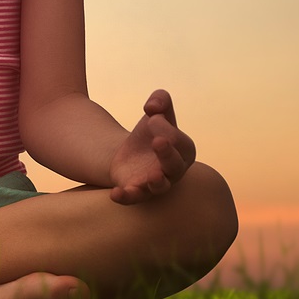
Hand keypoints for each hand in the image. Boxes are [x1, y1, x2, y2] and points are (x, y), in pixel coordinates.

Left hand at [108, 89, 197, 204]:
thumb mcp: (156, 112)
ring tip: (153, 177)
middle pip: (175, 166)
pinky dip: (125, 196)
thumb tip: (152, 106)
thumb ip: (160, 100)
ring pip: (160, 187)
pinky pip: (133, 197)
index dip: (166, 128)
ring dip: (157, 182)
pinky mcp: (135, 191)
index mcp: (183, 151)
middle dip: (168, 154)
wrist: (130, 154)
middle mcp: (173, 171)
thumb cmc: (151, 133)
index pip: (179, 141)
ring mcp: (155, 184)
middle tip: (158, 141)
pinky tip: (114, 194)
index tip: (150, 114)